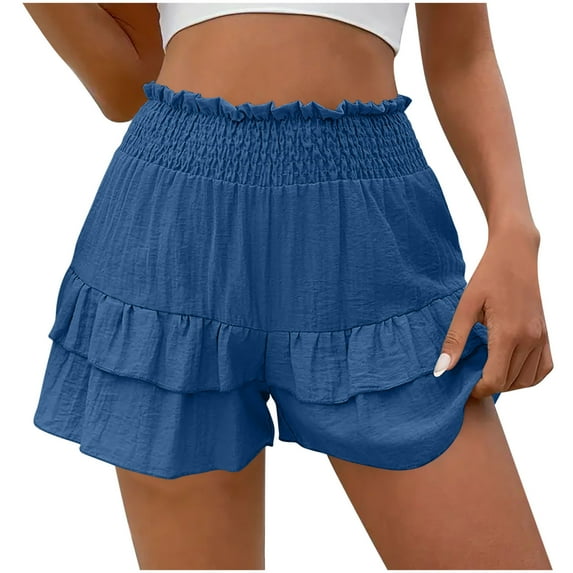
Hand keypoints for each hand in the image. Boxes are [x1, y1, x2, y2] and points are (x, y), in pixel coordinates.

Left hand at [433, 226, 553, 398]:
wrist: (515, 253)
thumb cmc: (487, 276)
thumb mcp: (465, 306)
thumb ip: (454, 340)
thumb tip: (441, 369)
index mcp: (508, 333)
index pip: (495, 379)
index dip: (477, 389)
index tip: (463, 384)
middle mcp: (530, 339)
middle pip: (510, 382)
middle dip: (489, 386)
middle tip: (469, 379)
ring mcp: (542, 338)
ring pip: (528, 380)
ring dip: (507, 383)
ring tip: (486, 373)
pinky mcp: (546, 334)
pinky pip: (544, 368)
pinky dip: (528, 376)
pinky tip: (509, 368)